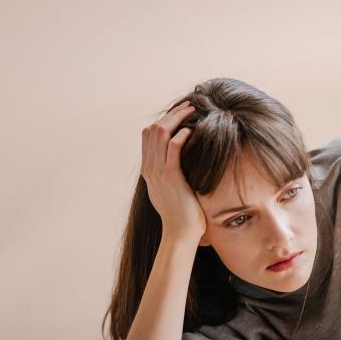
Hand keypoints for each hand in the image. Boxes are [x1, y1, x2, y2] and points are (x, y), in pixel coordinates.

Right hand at [141, 99, 206, 245]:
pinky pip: (173, 147)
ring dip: (177, 118)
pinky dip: (181, 134)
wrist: (180, 233)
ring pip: (161, 133)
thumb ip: (169, 176)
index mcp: (148, 170)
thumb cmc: (181, 215)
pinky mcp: (171, 176)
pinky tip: (192, 131)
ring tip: (192, 111)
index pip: (148, 135)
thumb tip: (178, 166)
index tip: (179, 114)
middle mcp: (150, 168)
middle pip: (153, 129)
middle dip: (171, 114)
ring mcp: (158, 172)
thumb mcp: (169, 192)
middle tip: (188, 106)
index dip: (163, 119)